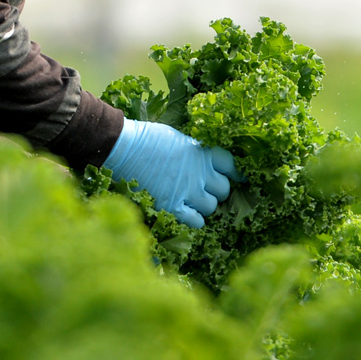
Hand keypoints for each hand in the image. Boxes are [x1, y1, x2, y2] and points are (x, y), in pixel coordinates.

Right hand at [103, 119, 242, 228]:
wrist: (124, 147)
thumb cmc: (148, 138)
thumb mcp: (179, 138)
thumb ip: (195, 152)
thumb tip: (203, 161)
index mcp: (202, 152)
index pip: (231, 165)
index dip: (234, 173)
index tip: (236, 177)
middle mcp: (200, 172)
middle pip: (224, 190)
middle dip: (217, 191)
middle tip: (206, 190)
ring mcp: (187, 191)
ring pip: (211, 207)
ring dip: (204, 206)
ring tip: (193, 201)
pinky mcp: (172, 206)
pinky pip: (196, 221)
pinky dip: (194, 219)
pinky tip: (186, 213)